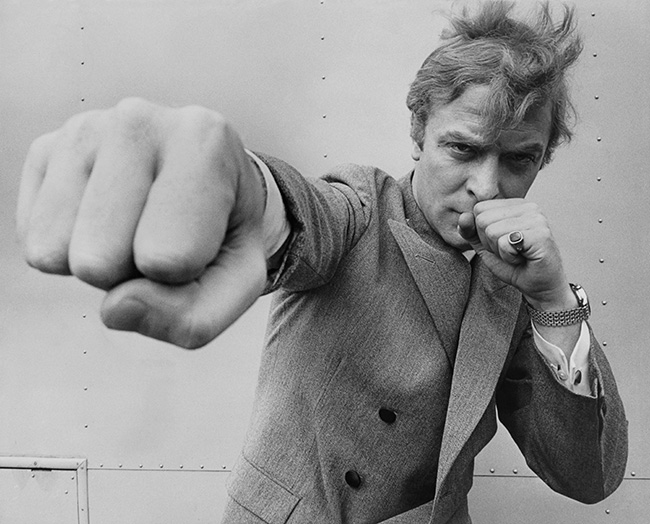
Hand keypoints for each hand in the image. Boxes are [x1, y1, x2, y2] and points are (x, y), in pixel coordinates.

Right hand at [17, 98, 267, 347]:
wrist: (208, 188)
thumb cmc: (224, 234)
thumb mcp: (237, 284)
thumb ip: (194, 317)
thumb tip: (114, 308)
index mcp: (203, 140)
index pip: (168, 258)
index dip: (184, 275)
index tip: (204, 240)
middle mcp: (138, 119)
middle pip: (99, 261)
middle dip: (131, 273)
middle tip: (164, 237)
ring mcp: (83, 129)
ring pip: (56, 254)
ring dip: (100, 263)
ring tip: (138, 225)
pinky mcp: (46, 149)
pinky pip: (34, 242)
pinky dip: (69, 249)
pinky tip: (107, 218)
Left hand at [457, 199, 575, 310]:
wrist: (540, 287)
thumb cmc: (515, 266)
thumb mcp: (485, 247)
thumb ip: (471, 231)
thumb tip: (463, 216)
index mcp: (516, 205)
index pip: (479, 209)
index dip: (482, 233)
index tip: (502, 243)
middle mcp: (529, 207)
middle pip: (483, 219)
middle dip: (489, 242)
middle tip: (510, 251)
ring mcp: (537, 219)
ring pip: (491, 231)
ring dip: (499, 251)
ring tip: (516, 255)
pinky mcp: (541, 234)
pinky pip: (504, 243)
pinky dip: (508, 256)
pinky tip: (522, 258)